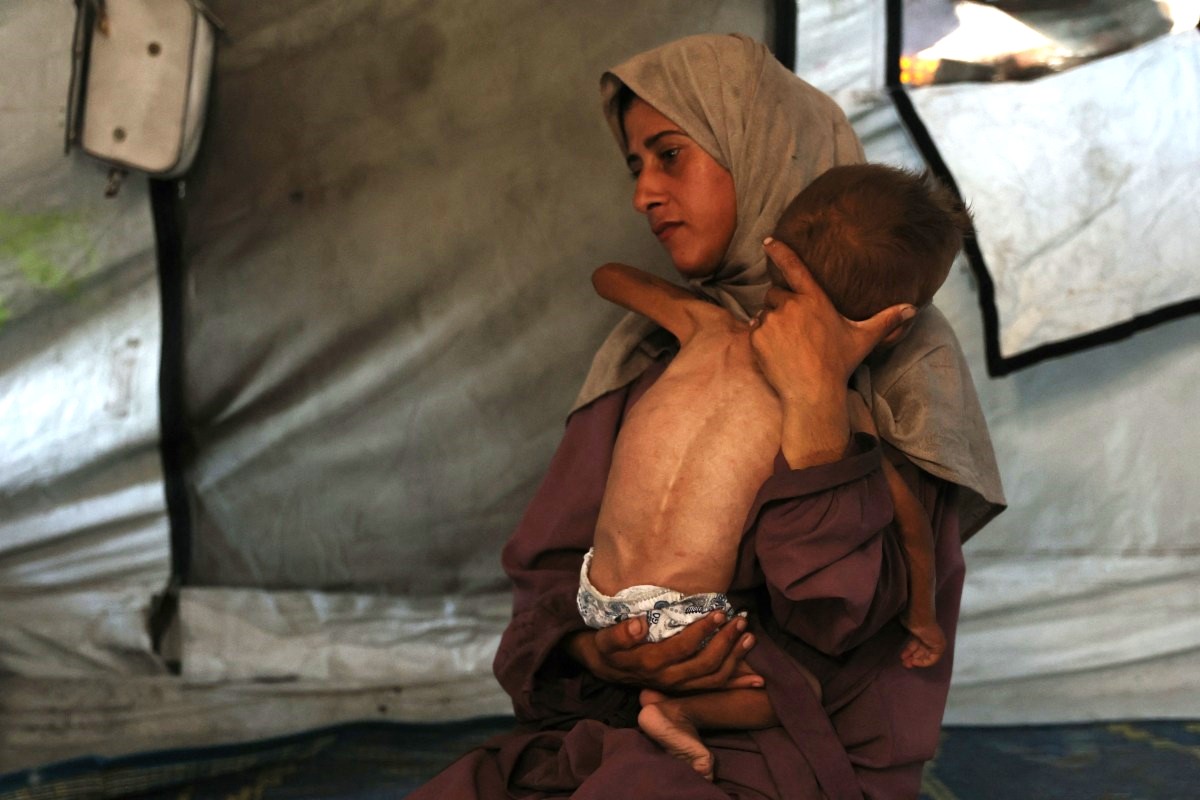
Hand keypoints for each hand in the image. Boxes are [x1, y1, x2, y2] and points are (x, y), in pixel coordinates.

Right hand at [566, 612, 761, 693]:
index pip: (683, 648)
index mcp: (652, 664)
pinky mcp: (686, 689)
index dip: (702, 631)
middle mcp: (669, 679)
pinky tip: (758, 680)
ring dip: (735, 659)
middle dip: (726, 642)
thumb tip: (639, 623)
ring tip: (750, 637)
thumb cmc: (606, 647)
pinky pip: (715, 689)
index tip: (718, 612)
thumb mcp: (604, 639)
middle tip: (739, 620)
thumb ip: (620, 633)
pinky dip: (737, 684)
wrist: (604, 667)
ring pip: (714, 678)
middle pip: (706, 665)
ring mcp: (679, 687)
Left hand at [749, 238, 915, 402]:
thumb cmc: (839, 364)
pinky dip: (761, 335)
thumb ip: (886, 320)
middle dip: (781, 303)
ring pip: (764, 311)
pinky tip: (776, 350)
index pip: (794, 267)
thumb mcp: (864, 338)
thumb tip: (913, 309)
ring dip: (771, 320)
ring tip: (788, 341)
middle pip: (775, 293)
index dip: (780, 251)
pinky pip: (754, 328)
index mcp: (814, 299)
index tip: (768, 241)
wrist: (813, 393)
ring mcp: (772, 321)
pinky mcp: (757, 337)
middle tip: (794, 326)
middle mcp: (791, 306)